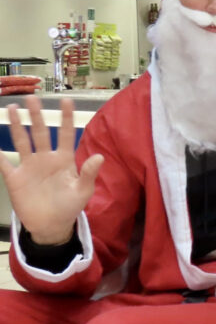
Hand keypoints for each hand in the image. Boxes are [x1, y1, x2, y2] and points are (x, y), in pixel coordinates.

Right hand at [0, 97, 102, 244]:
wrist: (51, 225)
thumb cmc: (70, 206)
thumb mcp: (83, 191)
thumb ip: (89, 174)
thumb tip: (99, 156)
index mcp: (64, 159)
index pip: (67, 134)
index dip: (67, 118)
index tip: (66, 101)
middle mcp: (46, 158)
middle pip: (41, 132)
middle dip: (37, 116)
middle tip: (33, 98)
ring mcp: (29, 166)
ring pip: (23, 141)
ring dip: (18, 125)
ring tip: (13, 108)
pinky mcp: (15, 178)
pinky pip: (4, 164)